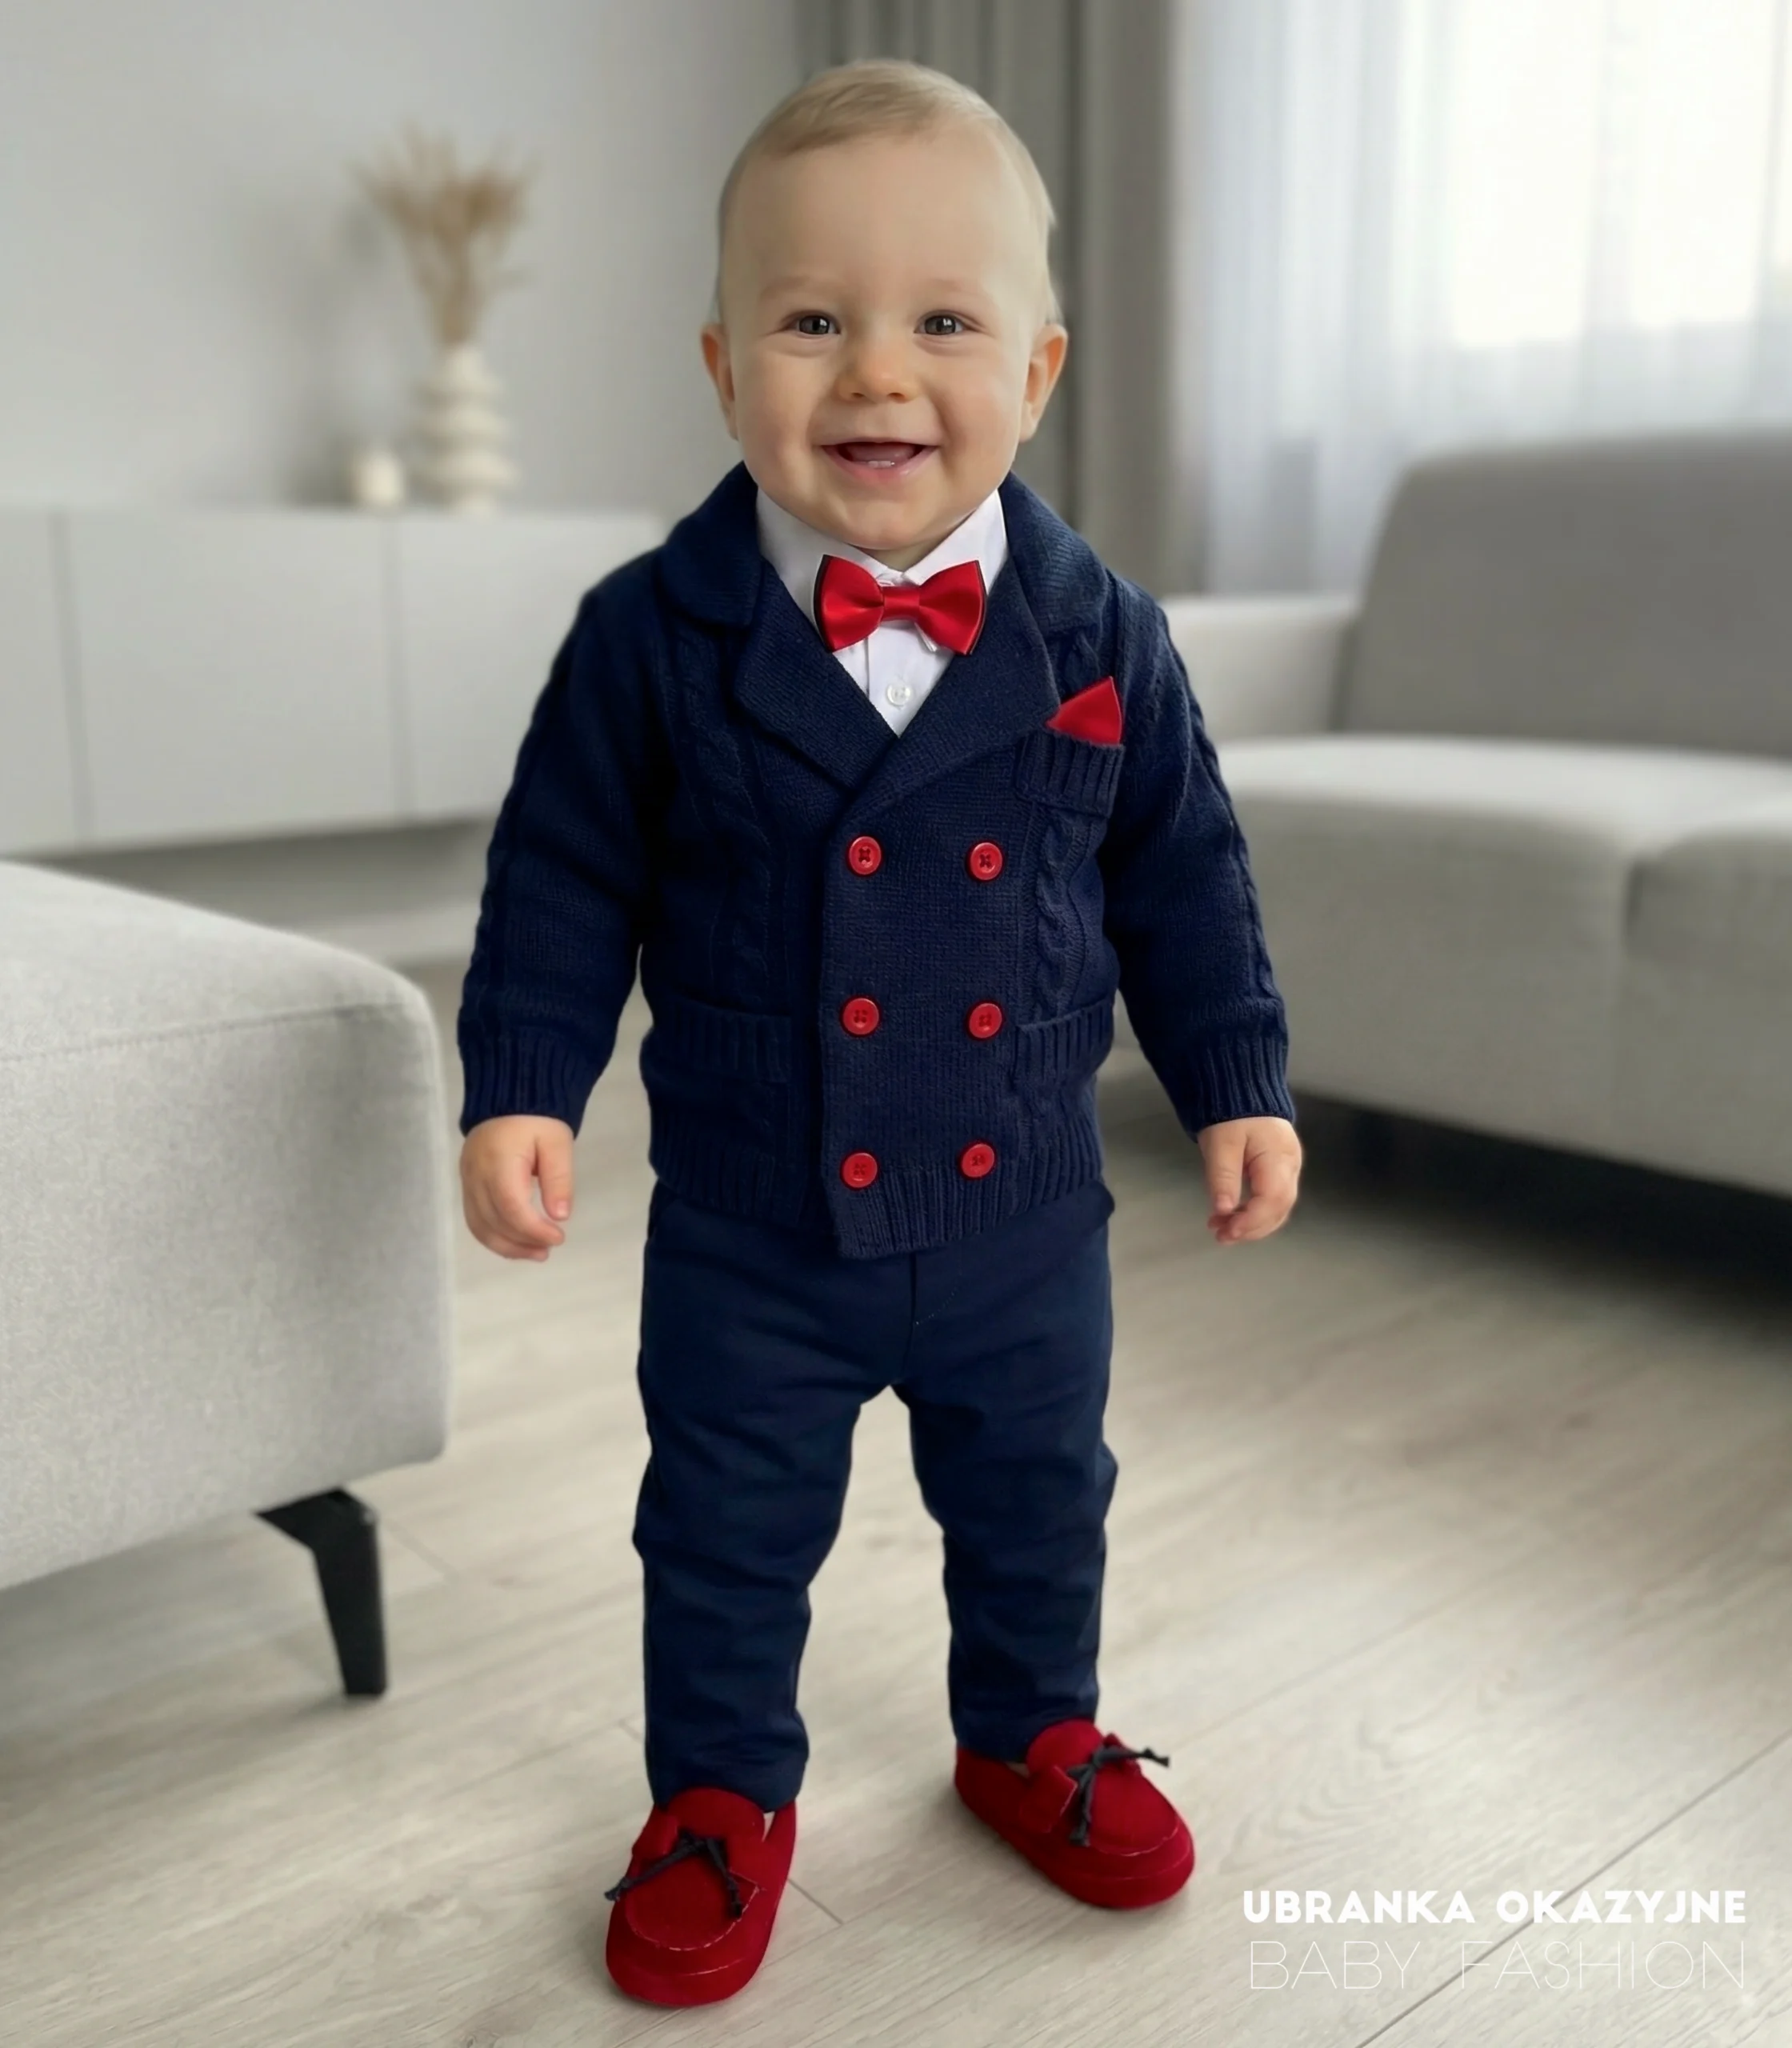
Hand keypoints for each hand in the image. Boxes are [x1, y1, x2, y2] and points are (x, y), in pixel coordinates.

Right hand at [460, 1114, 575, 1261]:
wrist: (507, 1097)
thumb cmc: (536, 1119)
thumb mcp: (557, 1142)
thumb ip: (558, 1178)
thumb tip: (559, 1216)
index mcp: (499, 1162)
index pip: (511, 1207)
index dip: (533, 1230)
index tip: (558, 1237)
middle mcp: (476, 1176)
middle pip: (493, 1222)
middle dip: (522, 1242)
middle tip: (550, 1249)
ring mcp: (467, 1181)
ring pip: (479, 1226)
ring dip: (507, 1246)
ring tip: (536, 1253)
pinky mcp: (467, 1185)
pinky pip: (475, 1219)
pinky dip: (494, 1236)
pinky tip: (516, 1243)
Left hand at [1197, 1115, 1300, 1245]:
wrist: (1242, 1090)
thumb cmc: (1232, 1113)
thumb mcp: (1221, 1144)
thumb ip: (1223, 1177)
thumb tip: (1223, 1210)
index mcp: (1279, 1158)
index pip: (1272, 1200)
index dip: (1251, 1222)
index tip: (1227, 1232)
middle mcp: (1290, 1166)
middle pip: (1278, 1209)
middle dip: (1251, 1228)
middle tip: (1220, 1235)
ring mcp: (1288, 1169)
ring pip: (1276, 1208)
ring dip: (1251, 1223)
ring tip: (1221, 1228)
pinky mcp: (1279, 1171)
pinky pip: (1272, 1199)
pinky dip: (1253, 1212)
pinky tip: (1232, 1216)